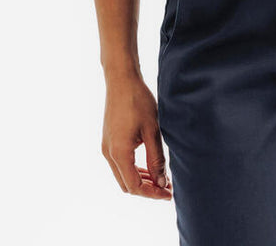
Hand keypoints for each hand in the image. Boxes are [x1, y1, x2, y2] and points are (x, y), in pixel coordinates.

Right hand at [101, 72, 172, 198]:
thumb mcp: (152, 130)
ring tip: (161, 178)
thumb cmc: (138, 101)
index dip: (152, 194)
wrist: (121, 80)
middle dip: (147, 190)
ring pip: (122, 175)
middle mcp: (109, 153)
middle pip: (126, 184)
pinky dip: (134, 169)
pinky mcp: (108, 140)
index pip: (135, 186)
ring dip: (140, 180)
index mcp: (119, 153)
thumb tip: (161, 183)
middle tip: (167, 188)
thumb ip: (156, 159)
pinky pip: (120, 164)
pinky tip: (149, 165)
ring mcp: (106, 147)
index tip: (169, 194)